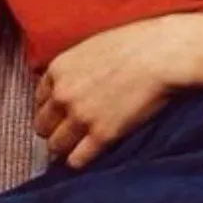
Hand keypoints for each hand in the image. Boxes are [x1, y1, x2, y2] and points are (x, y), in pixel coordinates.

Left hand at [34, 15, 192, 168]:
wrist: (163, 53)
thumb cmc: (136, 42)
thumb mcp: (93, 45)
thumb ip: (75, 66)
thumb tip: (71, 80)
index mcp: (59, 68)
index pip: (39, 100)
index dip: (52, 107)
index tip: (62, 112)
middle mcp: (63, 94)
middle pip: (43, 125)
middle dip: (55, 128)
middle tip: (70, 130)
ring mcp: (81, 116)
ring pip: (56, 146)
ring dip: (66, 147)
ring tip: (79, 145)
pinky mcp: (102, 135)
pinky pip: (76, 160)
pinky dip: (81, 160)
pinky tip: (91, 154)